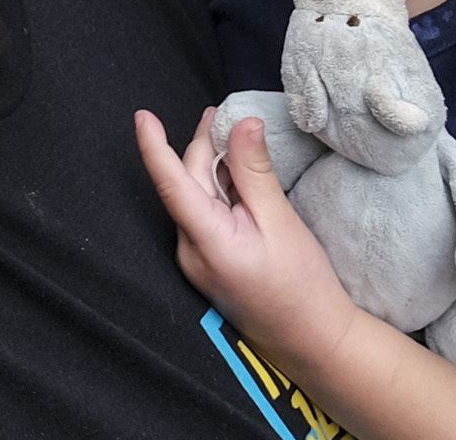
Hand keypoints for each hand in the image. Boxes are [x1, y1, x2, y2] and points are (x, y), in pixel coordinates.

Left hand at [136, 110, 358, 364]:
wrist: (314, 340)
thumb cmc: (301, 286)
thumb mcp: (280, 222)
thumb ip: (255, 172)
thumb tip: (242, 123)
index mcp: (205, 241)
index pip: (170, 184)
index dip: (154, 147)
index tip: (142, 116)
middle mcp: (190, 250)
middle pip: (189, 183)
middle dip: (206, 146)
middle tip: (229, 115)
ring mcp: (197, 260)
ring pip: (198, 197)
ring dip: (216, 167)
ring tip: (240, 141)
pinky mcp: (209, 263)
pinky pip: (207, 216)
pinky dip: (222, 192)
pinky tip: (243, 181)